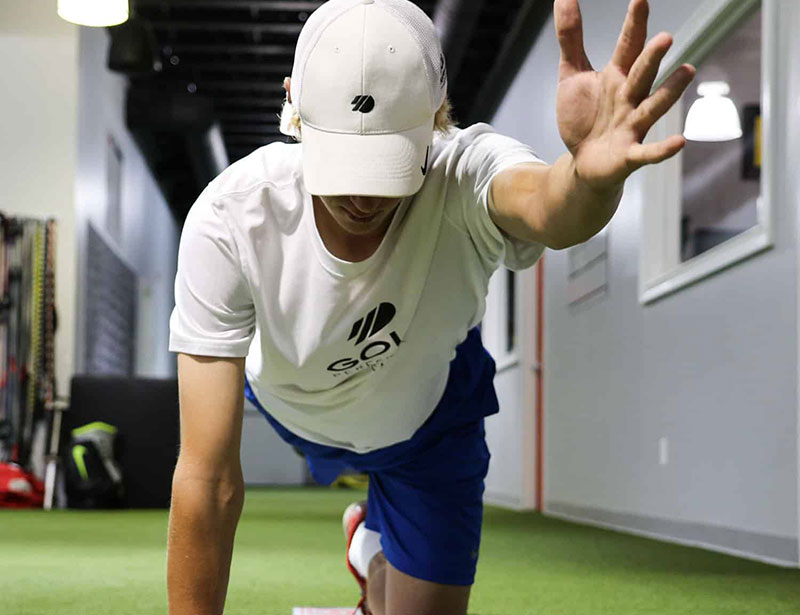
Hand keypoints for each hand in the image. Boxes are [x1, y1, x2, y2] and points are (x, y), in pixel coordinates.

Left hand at [554, 0, 695, 192]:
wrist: (583, 162)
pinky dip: (663, 148)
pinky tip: (680, 142)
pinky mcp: (630, 154)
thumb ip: (570, 38)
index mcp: (617, 76)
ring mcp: (633, 125)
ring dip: (669, 92)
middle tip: (665, 37)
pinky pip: (649, 152)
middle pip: (642, 73)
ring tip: (687, 71)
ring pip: (653, 107)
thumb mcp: (571, 75)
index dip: (634, 24)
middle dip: (652, 57)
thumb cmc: (583, 117)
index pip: (627, 45)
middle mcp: (630, 97)